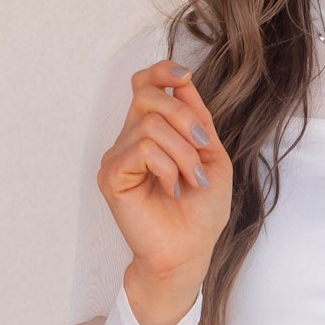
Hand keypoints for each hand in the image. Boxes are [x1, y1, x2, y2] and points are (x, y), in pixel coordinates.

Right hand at [98, 60, 232, 324]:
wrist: (188, 253)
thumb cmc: (201, 214)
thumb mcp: (212, 158)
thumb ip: (199, 119)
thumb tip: (182, 80)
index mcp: (154, 132)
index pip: (145, 83)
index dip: (162, 71)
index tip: (185, 78)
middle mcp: (132, 139)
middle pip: (149, 94)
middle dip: (185, 118)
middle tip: (202, 151)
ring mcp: (119, 156)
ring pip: (150, 124)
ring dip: (182, 153)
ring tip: (191, 182)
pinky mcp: (112, 175)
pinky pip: (142, 148)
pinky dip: (166, 166)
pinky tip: (172, 189)